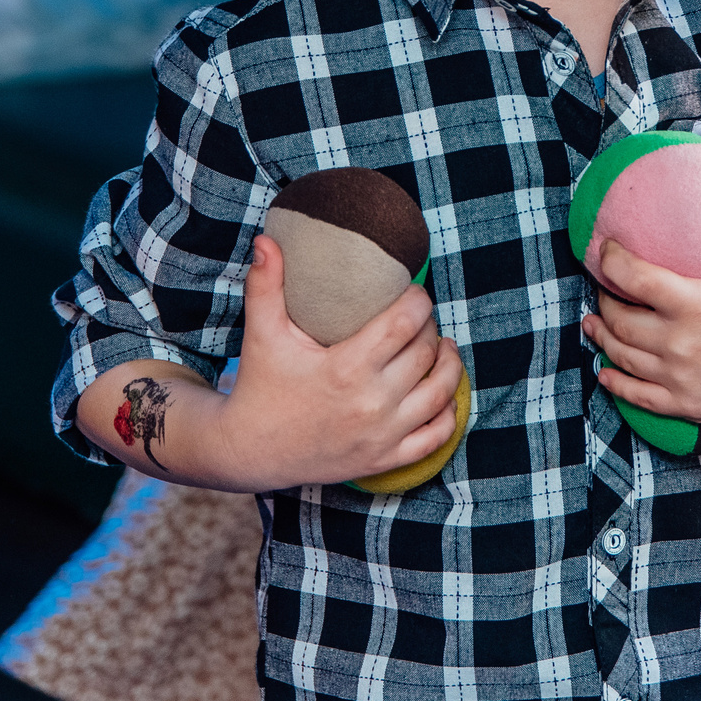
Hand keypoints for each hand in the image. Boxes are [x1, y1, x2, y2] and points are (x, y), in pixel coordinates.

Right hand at [217, 234, 464, 488]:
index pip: (405, 323)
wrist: (251, 451)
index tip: (415, 292)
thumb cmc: (260, 387)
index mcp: (346, 368)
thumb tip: (266, 240)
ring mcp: (381, 435)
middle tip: (421, 317)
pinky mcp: (384, 460)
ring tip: (443, 347)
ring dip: (449, 365)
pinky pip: (435, 439)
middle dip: (430, 328)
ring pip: (440, 393)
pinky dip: (448, 415)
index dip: (419, 301)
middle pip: (425, 353)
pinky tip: (443, 395)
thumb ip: (265, 285)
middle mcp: (371, 403)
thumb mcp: (262, 334)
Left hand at [581, 159, 700, 430]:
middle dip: (604, 298)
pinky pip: (636, 396)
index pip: (632, 277)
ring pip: (621, 355)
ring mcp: (681, 379)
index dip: (610, 258)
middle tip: (604, 285)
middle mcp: (682, 345)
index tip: (607, 247)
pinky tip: (605, 370)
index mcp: (697, 304)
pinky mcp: (686, 406)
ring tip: (593, 320)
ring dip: (601, 335)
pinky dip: (615, 382)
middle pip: (619, 318)